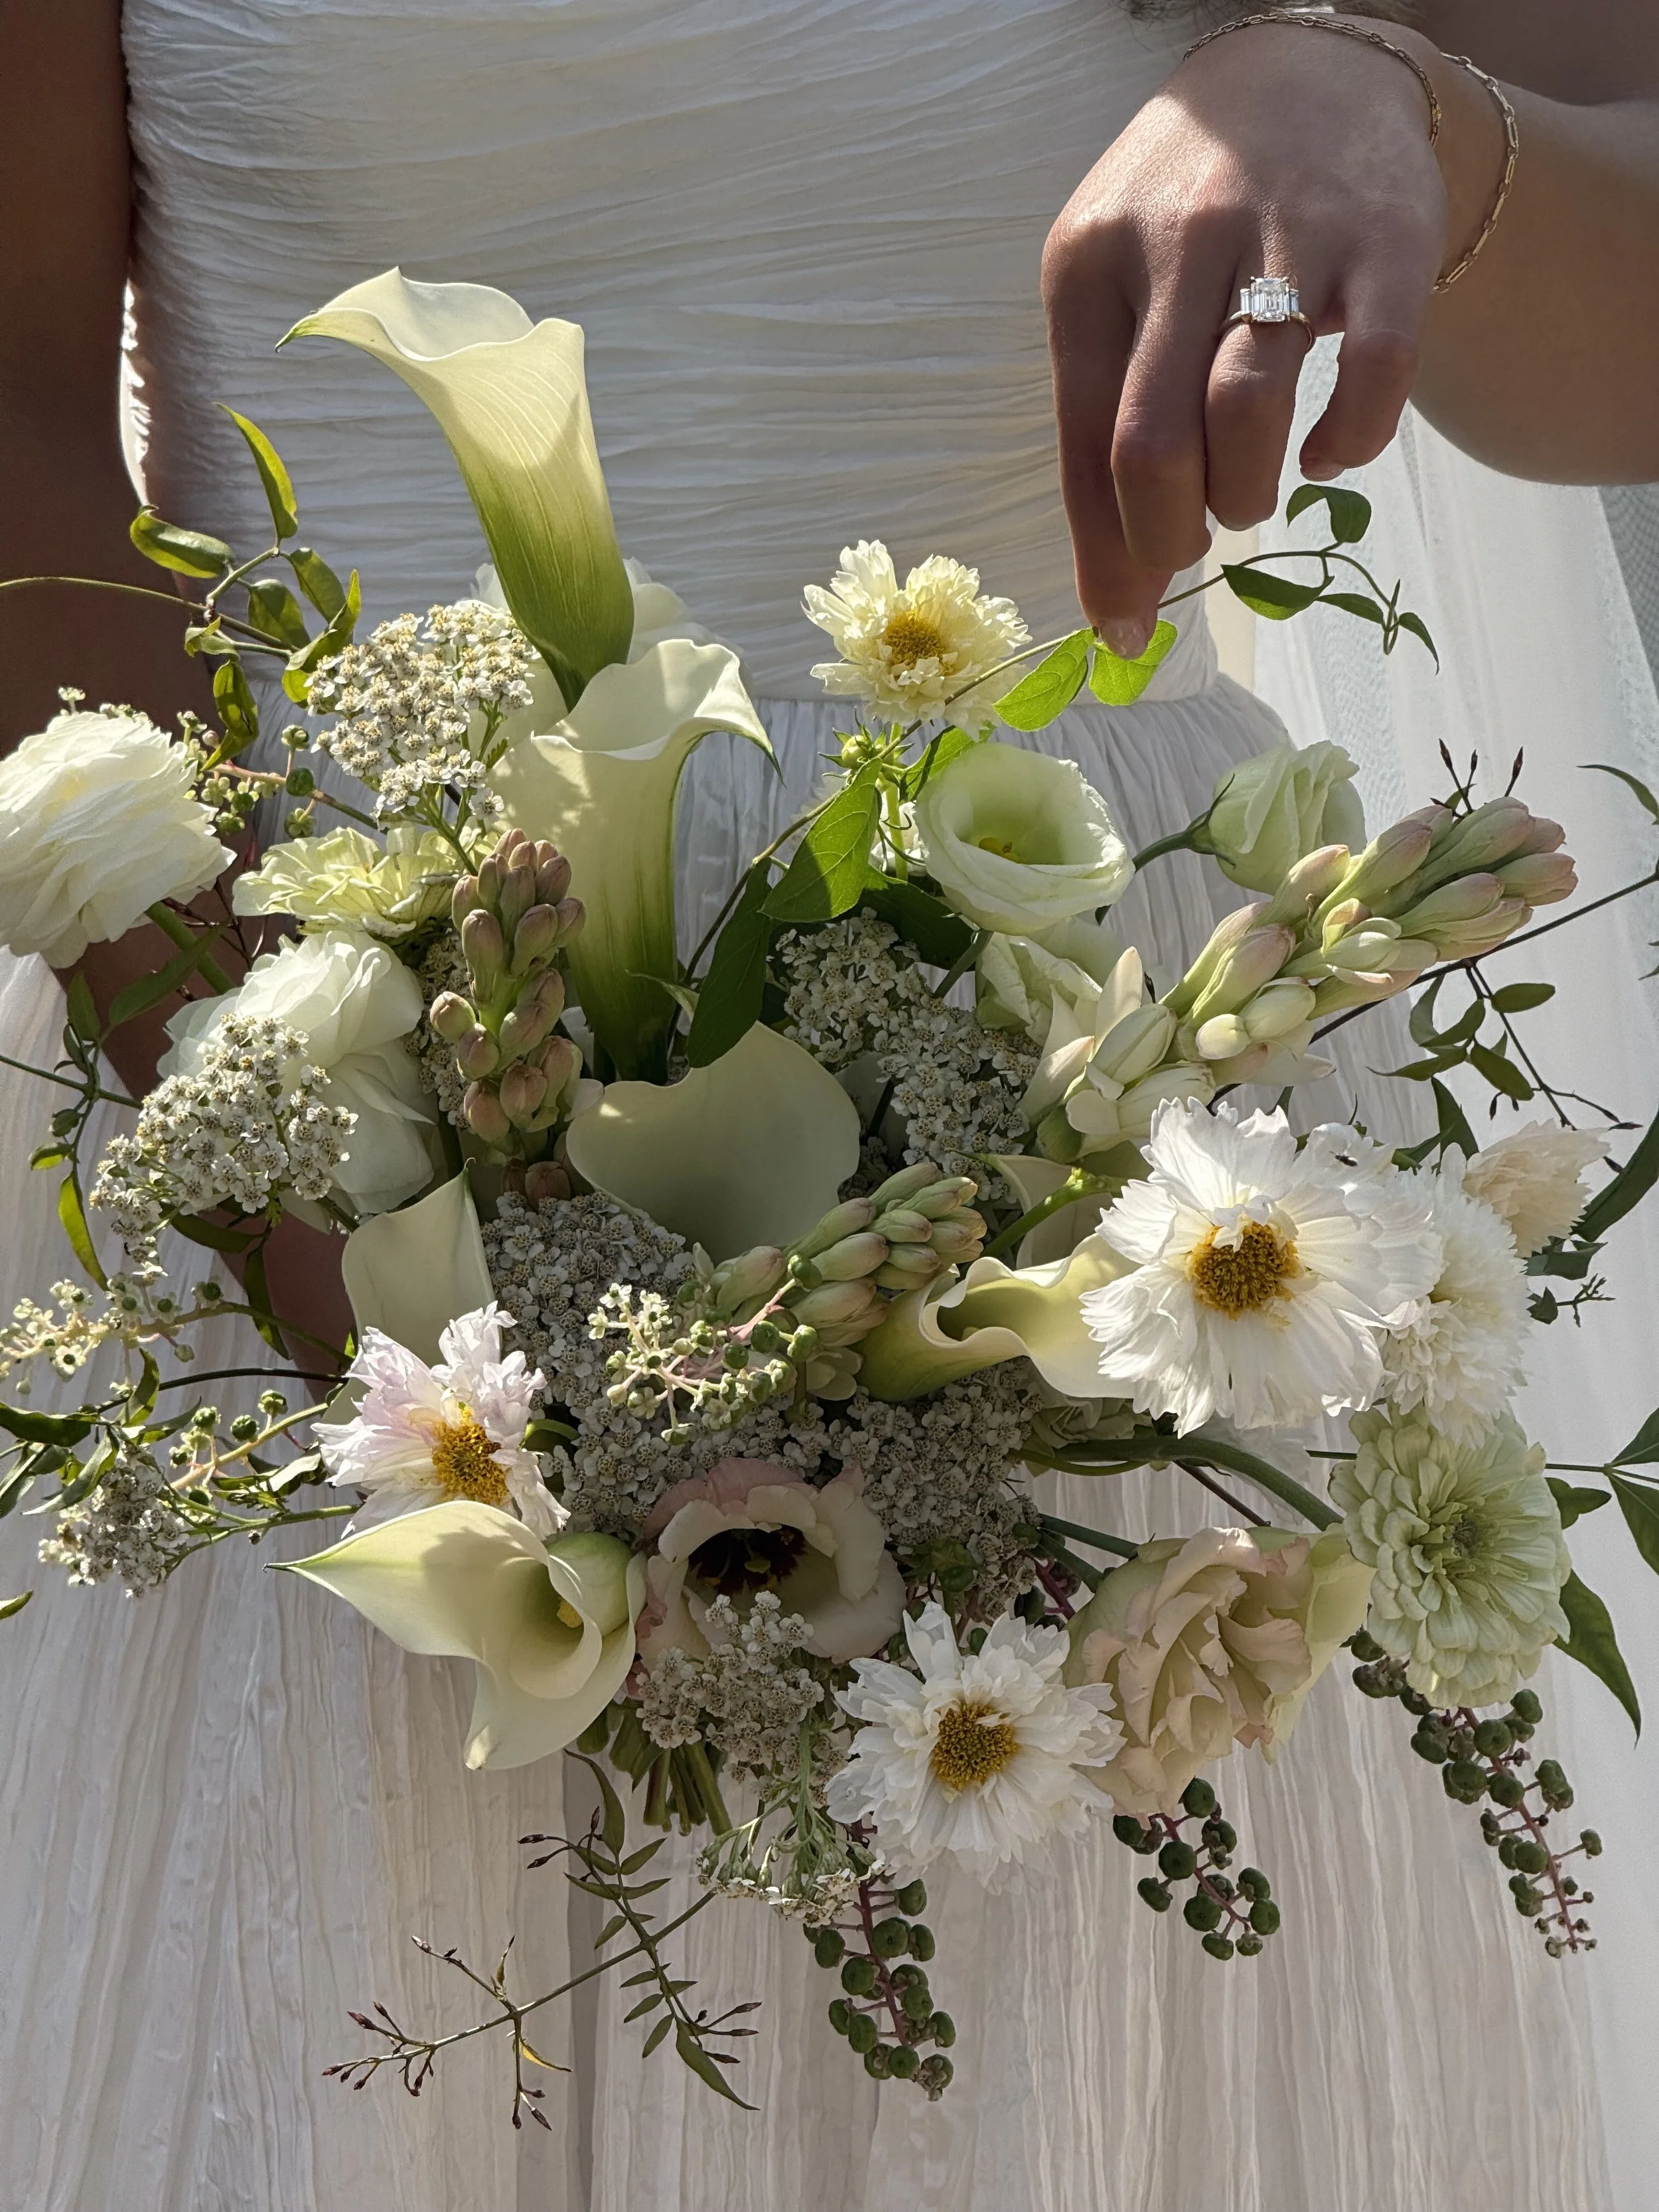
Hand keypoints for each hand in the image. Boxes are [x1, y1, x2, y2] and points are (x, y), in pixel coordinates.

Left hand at [1042, 17, 1486, 653]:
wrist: (1305, 78)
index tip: (1123, 625)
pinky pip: (1373, 375)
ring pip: (1247, 413)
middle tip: (1194, 542)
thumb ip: (1101, 436)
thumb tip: (1112, 606)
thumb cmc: (1185, 223)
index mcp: (1087, 266)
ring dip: (1248, 494)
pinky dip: (1350, 444)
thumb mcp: (1114, 297)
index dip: (1106, 554)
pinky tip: (1331, 455)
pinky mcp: (1385, 243)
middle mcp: (1176, 242)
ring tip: (1252, 494)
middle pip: (1153, 442)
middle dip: (1169, 534)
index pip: (1083, 443)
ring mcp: (1284, 235)